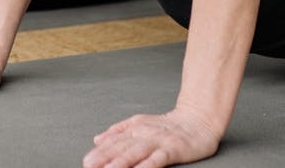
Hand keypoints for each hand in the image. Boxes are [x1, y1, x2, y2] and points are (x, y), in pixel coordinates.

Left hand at [83, 107, 221, 167]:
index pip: (113, 142)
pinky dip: (147, 164)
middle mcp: (143, 133)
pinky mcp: (172, 149)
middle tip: (89, 166)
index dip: (99, 152)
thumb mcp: (138, 123)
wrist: (197, 120)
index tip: (87, 161)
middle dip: (103, 158)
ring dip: (120, 162)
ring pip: (135, 152)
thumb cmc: (168, 126)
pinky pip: (158, 158)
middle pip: (120, 147)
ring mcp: (158, 141)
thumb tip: (97, 139)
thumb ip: (118, 131)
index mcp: (133, 128)